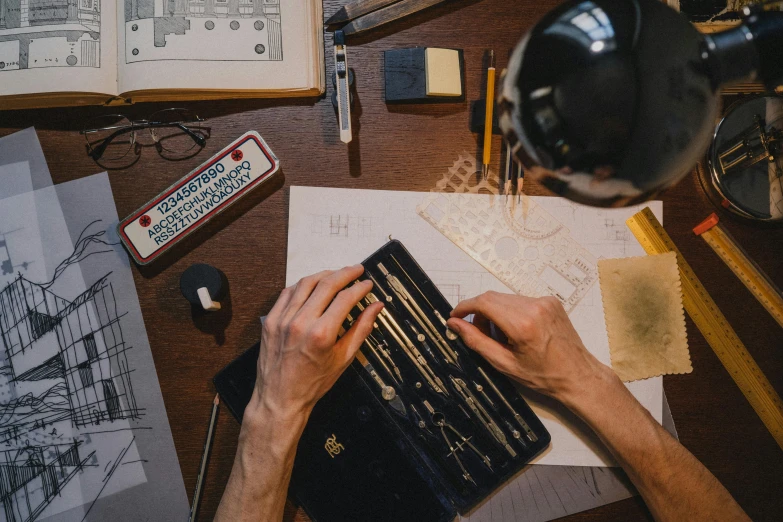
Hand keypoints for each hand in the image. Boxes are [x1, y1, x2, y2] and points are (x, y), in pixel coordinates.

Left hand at [250, 265, 383, 420]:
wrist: (280, 399)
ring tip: (336, 274)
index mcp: (322, 334)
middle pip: (326, 284)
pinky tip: (312, 284)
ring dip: (323, 274)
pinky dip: (302, 285)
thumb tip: (375, 308)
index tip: (367, 284)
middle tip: (356, 270)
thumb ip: (361, 329)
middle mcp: (301, 322)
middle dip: (345, 273)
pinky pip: (287, 293)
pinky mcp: (271, 320)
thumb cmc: (312, 384)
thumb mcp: (344, 359)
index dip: (360, 287)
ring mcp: (282, 319)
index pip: (345, 298)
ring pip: (306, 283)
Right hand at [447, 292, 614, 404]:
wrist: (578, 375)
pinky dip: (511, 312)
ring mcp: (544, 302)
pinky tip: (516, 330)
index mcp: (522, 324)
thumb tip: (455, 324)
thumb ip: (476, 341)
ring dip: (495, 312)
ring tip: (500, 336)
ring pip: (505, 298)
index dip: (464, 307)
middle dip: (479, 312)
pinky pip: (520, 300)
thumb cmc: (545, 375)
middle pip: (492, 298)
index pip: (483, 303)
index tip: (455, 316)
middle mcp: (534, 307)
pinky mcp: (550, 301)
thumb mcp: (504, 363)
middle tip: (478, 332)